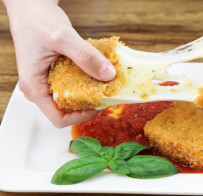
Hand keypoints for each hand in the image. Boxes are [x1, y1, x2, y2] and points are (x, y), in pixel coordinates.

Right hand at [4, 0, 115, 126]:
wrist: (31, 7)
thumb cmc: (37, 20)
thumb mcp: (63, 37)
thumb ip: (86, 56)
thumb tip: (108, 75)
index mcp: (34, 86)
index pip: (59, 118)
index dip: (81, 116)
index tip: (100, 104)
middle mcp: (39, 88)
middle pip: (67, 109)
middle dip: (89, 103)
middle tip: (107, 90)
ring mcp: (46, 81)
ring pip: (71, 97)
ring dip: (89, 91)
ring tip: (104, 81)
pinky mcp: (54, 74)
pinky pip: (72, 84)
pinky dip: (86, 80)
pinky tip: (97, 70)